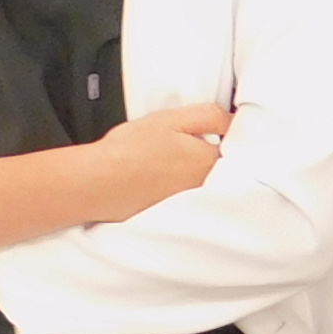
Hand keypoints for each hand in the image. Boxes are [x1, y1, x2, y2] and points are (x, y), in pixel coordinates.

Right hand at [87, 103, 229, 219]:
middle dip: (215, 158)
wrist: (96, 183)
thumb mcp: (173, 119)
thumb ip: (210, 117)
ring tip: (172, 163)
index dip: (229, 138)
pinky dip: (181, 190)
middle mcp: (204, 189)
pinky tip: (162, 180)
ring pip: (205, 186)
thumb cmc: (131, 149)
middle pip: (223, 171)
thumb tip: (233, 121)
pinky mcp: (170, 216)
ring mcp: (188, 206)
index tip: (219, 133)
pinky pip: (187, 201)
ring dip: (197, 175)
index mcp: (208, 163)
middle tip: (189, 147)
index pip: (236, 150)